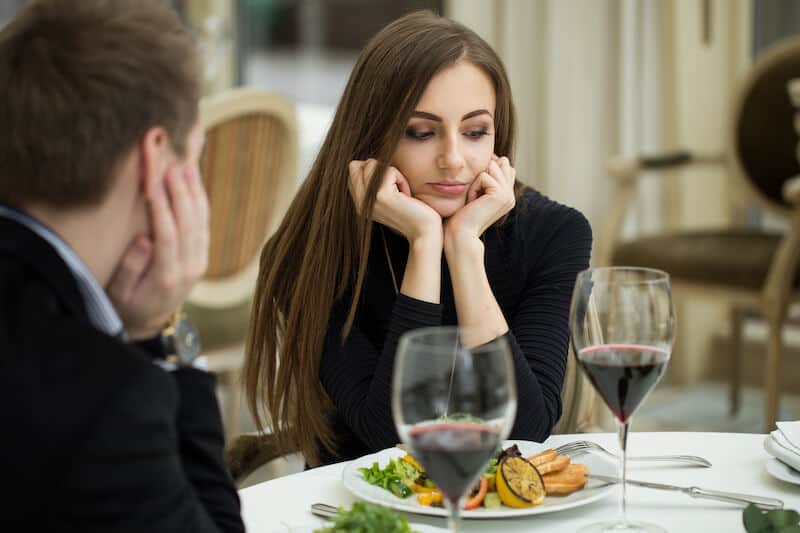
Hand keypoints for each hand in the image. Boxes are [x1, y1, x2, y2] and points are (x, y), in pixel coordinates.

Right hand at [107, 164, 208, 339]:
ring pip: (200, 220)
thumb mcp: (118, 294)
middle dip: (179, 190)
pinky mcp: (202, 254)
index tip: (154, 178)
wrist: (150, 323)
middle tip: (170, 162)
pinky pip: (204, 223)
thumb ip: (130, 269)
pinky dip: (200, 199)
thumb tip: (144, 240)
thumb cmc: (127, 305)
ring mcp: (199, 260)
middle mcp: (189, 267)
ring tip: (185, 164)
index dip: (162, 205)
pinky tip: (193, 179)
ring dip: (194, 191)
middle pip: (188, 223)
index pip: (167, 234)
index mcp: (166, 276)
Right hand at [348, 159, 441, 244]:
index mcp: (359, 203)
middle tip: (395, 189)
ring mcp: (368, 199)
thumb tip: (368, 161)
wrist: (424, 233)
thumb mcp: (389, 197)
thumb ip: (375, 183)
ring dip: (391, 173)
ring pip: (371, 164)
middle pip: (357, 164)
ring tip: (400, 193)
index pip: (353, 169)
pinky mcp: (381, 196)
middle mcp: (359, 202)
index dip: (373, 170)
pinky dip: (401, 179)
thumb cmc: (412, 213)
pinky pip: (389, 170)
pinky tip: (406, 197)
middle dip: (380, 170)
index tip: (389, 187)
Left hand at [444, 155, 515, 248]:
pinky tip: (472, 202)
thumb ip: (486, 177)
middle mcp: (511, 195)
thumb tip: (495, 157)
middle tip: (474, 196)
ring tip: (473, 199)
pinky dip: (473, 187)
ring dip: (476, 181)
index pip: (503, 166)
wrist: (460, 234)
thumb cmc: (461, 215)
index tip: (475, 190)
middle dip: (482, 173)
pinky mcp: (500, 195)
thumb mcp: (475, 191)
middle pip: (500, 162)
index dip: (487, 169)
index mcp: (507, 195)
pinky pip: (484, 176)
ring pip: (491, 167)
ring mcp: (508, 195)